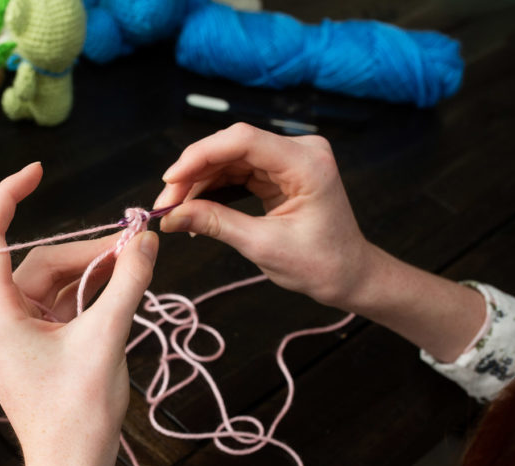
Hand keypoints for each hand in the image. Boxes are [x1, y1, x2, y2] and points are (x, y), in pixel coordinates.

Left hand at [0, 162, 158, 465]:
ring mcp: (10, 338)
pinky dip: (86, 296)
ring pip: (51, 285)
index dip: (9, 197)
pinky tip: (121, 290)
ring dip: (92, 274)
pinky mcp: (29, 351)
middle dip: (87, 251)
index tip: (36, 170)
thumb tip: (146, 239)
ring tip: (136, 269)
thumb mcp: (107, 340)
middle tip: (137, 246)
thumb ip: (127, 282)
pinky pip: (56, 307)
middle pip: (38, 264)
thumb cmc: (79, 417)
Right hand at [154, 123, 374, 309]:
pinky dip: (214, 189)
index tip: (170, 180)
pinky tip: (195, 209)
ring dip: (199, 183)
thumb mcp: (263, 246)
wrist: (348, 275)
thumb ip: (216, 224)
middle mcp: (300, 151)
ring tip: (176, 211)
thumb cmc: (320, 264)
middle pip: (232, 147)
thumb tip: (171, 216)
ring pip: (230, 159)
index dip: (200, 155)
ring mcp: (290, 159)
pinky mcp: (280, 171)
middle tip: (166, 205)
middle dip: (194, 174)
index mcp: (306, 163)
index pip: (243, 140)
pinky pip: (238, 171)